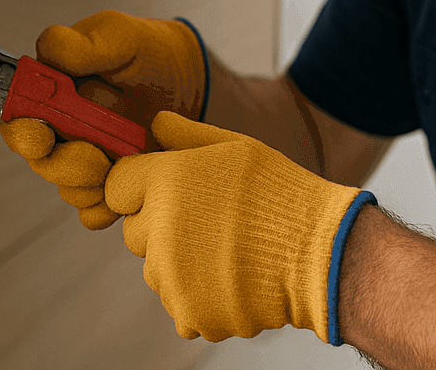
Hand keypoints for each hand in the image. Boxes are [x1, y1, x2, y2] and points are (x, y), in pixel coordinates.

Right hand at [0, 10, 209, 229]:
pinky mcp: (113, 181)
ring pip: (70, 189)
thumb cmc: (147, 51)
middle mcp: (62, 131)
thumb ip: (80, 44)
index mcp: (51, 95)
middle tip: (96, 156)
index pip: (17, 123)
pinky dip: (109, 206)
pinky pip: (96, 209)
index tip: (43, 137)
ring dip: (92, 184)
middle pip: (41, 163)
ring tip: (124, 163)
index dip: (22, 135)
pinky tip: (130, 187)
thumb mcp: (118, 35)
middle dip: (64, 165)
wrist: (188, 80)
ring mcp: (87, 159)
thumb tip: (46, 52)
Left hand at [104, 111, 374, 343]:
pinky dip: (200, 298)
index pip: (117, 186)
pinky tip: (232, 279)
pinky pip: (178, 304)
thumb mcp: (235, 146)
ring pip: (156, 270)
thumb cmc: (279, 192)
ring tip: (226, 252)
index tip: (169, 191)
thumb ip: (186, 135)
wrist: (318, 252)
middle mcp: (158, 229)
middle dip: (160, 226)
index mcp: (165, 181)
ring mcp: (171, 276)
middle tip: (208, 222)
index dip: (140, 186)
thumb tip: (154, 123)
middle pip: (134, 232)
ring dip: (179, 264)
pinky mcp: (188, 312)